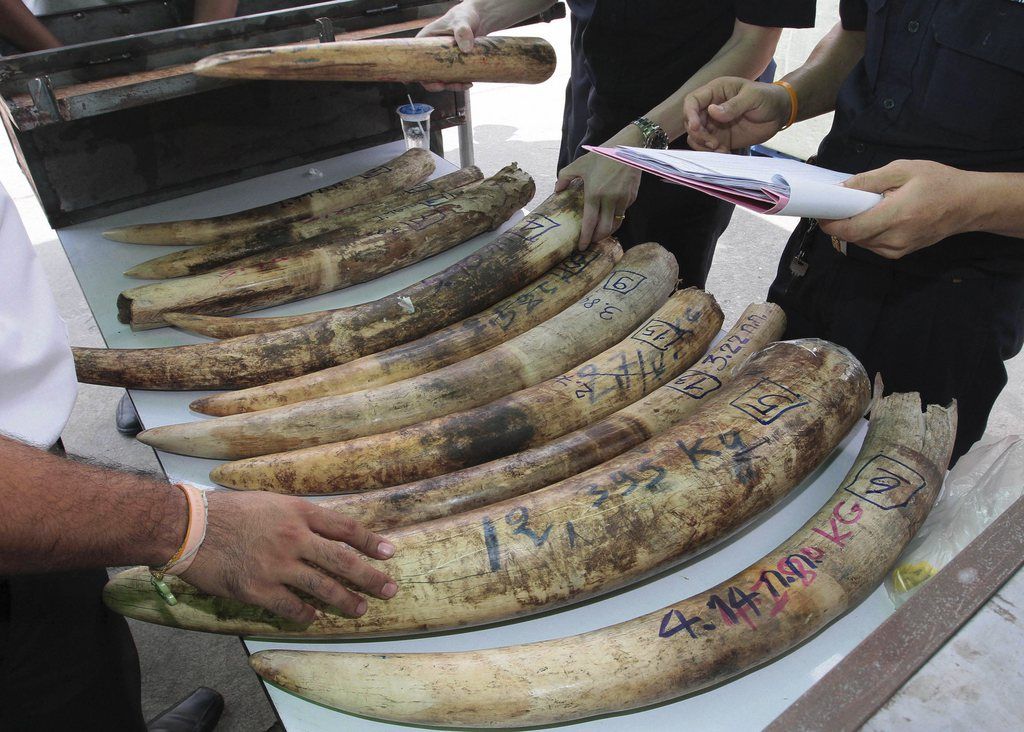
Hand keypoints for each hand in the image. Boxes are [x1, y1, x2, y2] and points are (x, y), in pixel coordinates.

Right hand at [182, 491, 396, 623]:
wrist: (190, 526)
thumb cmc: (228, 511)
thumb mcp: (271, 502)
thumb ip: (298, 517)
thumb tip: (325, 533)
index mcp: (298, 512)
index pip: (344, 528)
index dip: (370, 541)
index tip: (389, 552)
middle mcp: (294, 537)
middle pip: (342, 560)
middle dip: (369, 577)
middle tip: (389, 589)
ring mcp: (277, 565)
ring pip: (322, 586)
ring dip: (345, 601)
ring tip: (360, 610)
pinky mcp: (257, 589)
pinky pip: (291, 607)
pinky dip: (306, 615)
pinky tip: (315, 618)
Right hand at [416, 6, 481, 91]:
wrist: (478, 17)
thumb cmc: (464, 15)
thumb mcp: (462, 22)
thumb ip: (463, 32)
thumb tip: (466, 49)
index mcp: (425, 40)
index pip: (415, 60)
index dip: (419, 74)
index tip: (429, 82)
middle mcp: (431, 52)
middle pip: (427, 74)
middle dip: (437, 84)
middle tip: (449, 86)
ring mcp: (442, 59)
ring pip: (441, 78)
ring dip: (451, 85)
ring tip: (464, 84)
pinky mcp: (452, 63)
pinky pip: (452, 77)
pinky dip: (459, 82)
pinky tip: (468, 82)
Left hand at [555, 152, 640, 249]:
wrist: (627, 148)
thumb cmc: (602, 155)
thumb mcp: (579, 164)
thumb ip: (564, 177)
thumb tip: (557, 190)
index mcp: (594, 193)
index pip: (590, 223)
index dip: (586, 238)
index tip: (582, 247)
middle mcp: (610, 199)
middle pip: (605, 229)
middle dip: (597, 238)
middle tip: (591, 241)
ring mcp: (623, 199)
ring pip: (616, 224)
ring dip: (608, 231)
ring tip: (601, 232)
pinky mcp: (632, 197)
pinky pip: (623, 212)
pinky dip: (616, 217)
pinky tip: (610, 216)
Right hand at [682, 77, 790, 151]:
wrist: (779, 113)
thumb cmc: (768, 98)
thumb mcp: (753, 97)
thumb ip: (734, 105)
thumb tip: (712, 111)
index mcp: (716, 91)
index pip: (693, 101)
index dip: (690, 114)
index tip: (697, 127)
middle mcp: (711, 108)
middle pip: (691, 122)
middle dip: (698, 135)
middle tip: (713, 143)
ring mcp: (714, 124)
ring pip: (696, 136)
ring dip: (703, 146)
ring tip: (720, 149)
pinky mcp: (720, 138)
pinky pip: (707, 147)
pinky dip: (712, 152)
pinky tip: (725, 152)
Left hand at [820, 161, 976, 258]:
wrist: (968, 204)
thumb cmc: (938, 182)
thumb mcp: (903, 170)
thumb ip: (869, 180)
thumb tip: (840, 188)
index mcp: (897, 216)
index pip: (851, 229)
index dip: (830, 222)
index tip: (821, 210)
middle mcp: (895, 239)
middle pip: (852, 237)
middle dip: (839, 222)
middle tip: (837, 203)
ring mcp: (898, 250)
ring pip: (860, 242)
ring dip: (853, 227)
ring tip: (862, 207)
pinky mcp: (899, 254)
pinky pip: (872, 245)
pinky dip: (866, 232)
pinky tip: (874, 217)